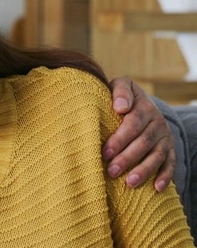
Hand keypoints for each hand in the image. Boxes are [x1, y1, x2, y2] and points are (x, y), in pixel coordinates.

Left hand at [102, 77, 174, 191]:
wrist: (140, 101)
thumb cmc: (122, 96)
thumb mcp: (121, 85)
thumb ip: (120, 92)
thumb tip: (120, 107)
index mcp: (144, 107)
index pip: (133, 124)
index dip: (120, 139)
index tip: (106, 152)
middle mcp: (157, 123)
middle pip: (144, 142)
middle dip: (128, 158)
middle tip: (112, 171)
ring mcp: (164, 137)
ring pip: (157, 155)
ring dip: (144, 170)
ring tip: (130, 183)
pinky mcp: (169, 148)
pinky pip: (170, 163)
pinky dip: (165, 176)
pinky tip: (157, 189)